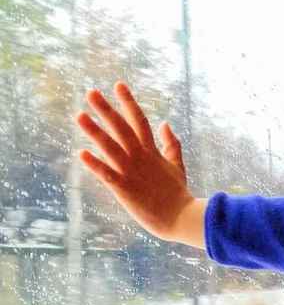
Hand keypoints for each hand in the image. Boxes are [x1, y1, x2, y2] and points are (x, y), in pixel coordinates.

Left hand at [75, 82, 198, 242]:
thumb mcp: (177, 165)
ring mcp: (132, 172)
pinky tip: (81, 153)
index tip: (118, 85)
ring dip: (94, 131)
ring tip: (79, 115)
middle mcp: (140, 157)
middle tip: (90, 92)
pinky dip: (95, 164)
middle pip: (121, 128)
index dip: (128, 102)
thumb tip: (166, 124)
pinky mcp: (125, 189)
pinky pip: (107, 174)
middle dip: (106, 109)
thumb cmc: (178, 195)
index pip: (139, 120)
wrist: (183, 218)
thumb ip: (171, 144)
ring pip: (110, 146)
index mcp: (152, 151)